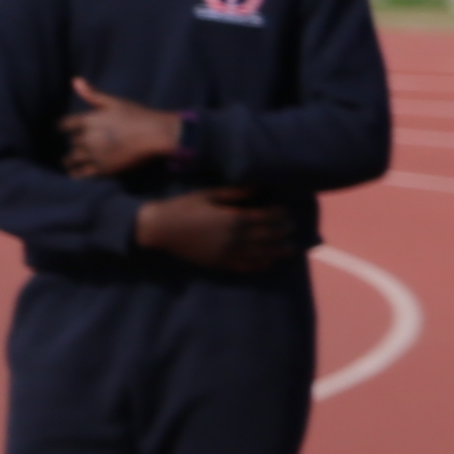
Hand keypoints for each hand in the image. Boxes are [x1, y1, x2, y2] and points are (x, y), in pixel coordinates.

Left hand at [62, 76, 185, 180]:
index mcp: (88, 120)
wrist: (157, 135)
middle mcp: (87, 138)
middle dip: (75, 142)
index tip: (65, 129)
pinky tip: (76, 172)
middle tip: (78, 144)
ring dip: (70, 159)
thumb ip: (92, 94)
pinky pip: (81, 173)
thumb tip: (74, 80)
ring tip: (70, 161)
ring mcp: (94, 154)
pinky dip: (76, 173)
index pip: (64, 125)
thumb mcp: (114, 102)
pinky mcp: (103, 168)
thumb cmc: (137, 115)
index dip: (64, 127)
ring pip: (72, 158)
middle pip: (71, 142)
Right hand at [133, 187, 299, 277]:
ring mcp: (226, 253)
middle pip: (267, 237)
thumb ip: (235, 193)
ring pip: (260, 254)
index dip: (279, 215)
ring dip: (277, 252)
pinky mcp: (218, 263)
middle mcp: (234, 238)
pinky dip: (258, 265)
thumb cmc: (183, 207)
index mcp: (233, 219)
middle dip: (282, 232)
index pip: (265, 218)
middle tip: (293, 228)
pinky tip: (268, 263)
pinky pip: (243, 266)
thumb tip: (258, 187)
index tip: (287, 211)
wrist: (159, 229)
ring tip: (291, 250)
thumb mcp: (209, 194)